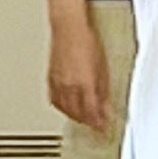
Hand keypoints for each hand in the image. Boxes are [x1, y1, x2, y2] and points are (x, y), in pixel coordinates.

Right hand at [46, 16, 112, 130]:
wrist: (69, 28)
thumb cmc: (87, 42)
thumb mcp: (103, 68)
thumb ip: (103, 91)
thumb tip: (106, 107)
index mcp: (84, 84)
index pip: (91, 113)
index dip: (98, 124)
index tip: (103, 130)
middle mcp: (69, 86)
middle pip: (77, 114)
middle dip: (87, 122)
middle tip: (95, 126)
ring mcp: (58, 83)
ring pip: (65, 109)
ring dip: (75, 117)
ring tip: (83, 119)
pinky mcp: (50, 78)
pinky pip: (54, 100)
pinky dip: (62, 107)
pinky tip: (67, 107)